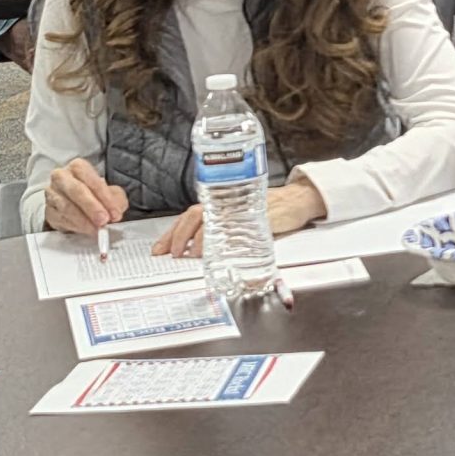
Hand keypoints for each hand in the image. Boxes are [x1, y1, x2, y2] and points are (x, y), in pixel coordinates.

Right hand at [44, 157, 128, 235]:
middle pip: (76, 190)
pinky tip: (85, 230)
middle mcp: (62, 177)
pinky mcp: (48, 211)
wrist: (74, 203)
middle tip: (103, 221)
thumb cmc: (93, 194)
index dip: (105, 197)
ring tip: (96, 229)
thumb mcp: (110, 193)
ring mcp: (52, 194)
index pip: (91, 179)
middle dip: (91, 207)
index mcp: (78, 167)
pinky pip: (60, 219)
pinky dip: (75, 227)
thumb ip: (116, 199)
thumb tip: (116, 211)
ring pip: (66, 206)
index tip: (115, 213)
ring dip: (83, 220)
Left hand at [153, 179, 328, 257]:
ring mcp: (239, 210)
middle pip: (193, 217)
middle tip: (171, 254)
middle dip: (178, 236)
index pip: (187, 217)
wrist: (296, 200)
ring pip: (210, 222)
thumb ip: (222, 232)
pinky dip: (225, 241)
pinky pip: (236, 230)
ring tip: (189, 254)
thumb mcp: (241, 219)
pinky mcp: (255, 217)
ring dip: (197, 239)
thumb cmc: (268, 209)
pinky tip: (218, 251)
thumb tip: (200, 252)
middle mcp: (224, 205)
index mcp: (218, 205)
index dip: (171, 233)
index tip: (158, 249)